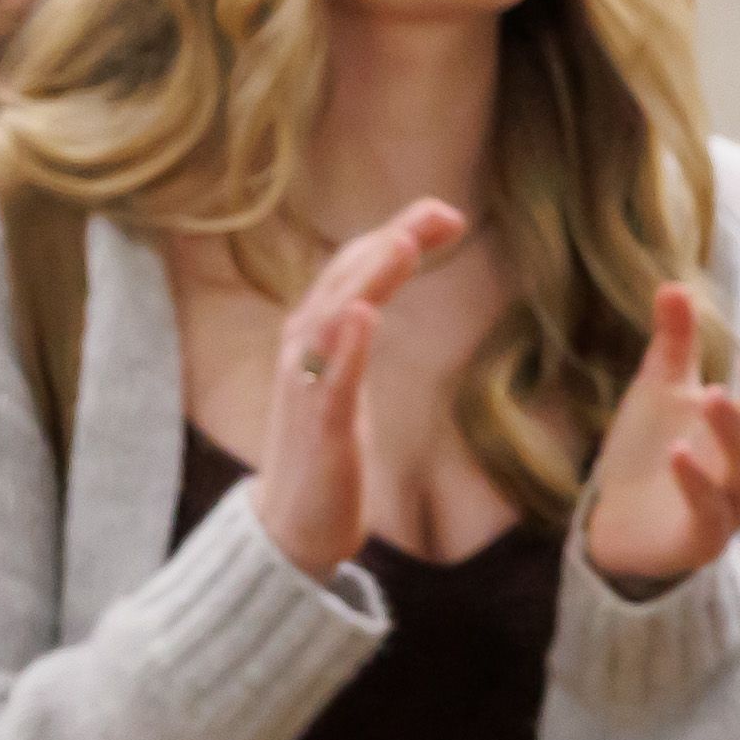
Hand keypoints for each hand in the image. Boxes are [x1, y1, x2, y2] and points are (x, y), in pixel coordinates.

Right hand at [253, 200, 464, 579]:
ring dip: (368, 278)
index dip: (396, 236)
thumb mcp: (344, 381)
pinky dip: (345, 345)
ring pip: (333, 318)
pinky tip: (364, 315)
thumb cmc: (322, 449)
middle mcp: (302, 350)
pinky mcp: (318, 428)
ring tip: (403, 242)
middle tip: (442, 212)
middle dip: (391, 240)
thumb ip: (358, 339)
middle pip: (346, 279)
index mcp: (314, 336)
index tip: (447, 214)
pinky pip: (330, 381)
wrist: (291, 527)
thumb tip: (373, 301)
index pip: (354, 270)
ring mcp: (307, 387)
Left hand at [579, 282, 739, 594]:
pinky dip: (696, 485)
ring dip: (735, 433)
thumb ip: (675, 347)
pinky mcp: (701, 540)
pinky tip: (677, 454)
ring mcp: (731, 508)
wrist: (614, 524)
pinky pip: (709, 514)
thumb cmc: (651, 453)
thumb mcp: (660, 393)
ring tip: (712, 395)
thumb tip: (674, 284)